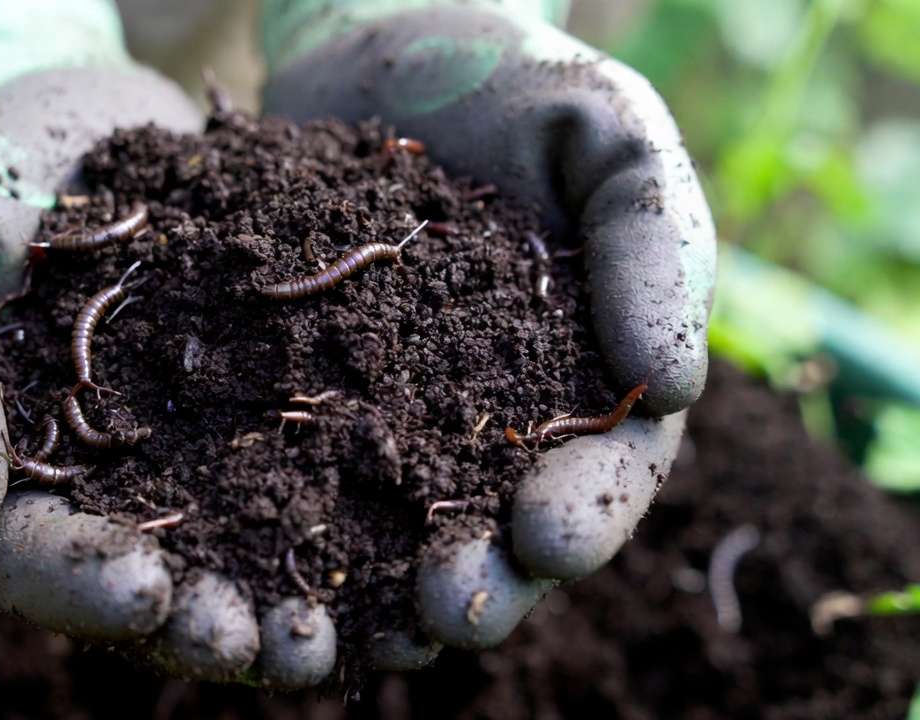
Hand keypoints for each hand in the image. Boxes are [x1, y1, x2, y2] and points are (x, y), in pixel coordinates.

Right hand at [0, 0, 334, 686]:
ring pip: (225, 546)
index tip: (148, 592)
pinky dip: (339, 507)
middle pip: (137, 582)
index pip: (21, 557)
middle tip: (274, 648)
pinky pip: (291, 461)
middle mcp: (90, 480)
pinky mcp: (244, 399)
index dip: (79, 585)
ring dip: (282, 597)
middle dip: (201, 623)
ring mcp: (173, 445)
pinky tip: (400, 541)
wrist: (60, 106)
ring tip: (348, 633)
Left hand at [262, 0, 714, 667]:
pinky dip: (278, 524)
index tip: (548, 536)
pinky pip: (289, 472)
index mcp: (584, 375)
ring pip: (391, 528)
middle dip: (481, 574)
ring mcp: (388, 415)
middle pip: (496, 524)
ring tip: (356, 620)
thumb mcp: (605, 132)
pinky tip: (252, 560)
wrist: (370, 40)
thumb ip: (655, 242)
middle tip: (449, 605)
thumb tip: (679, 383)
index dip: (585, 512)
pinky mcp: (297, 396)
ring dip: (377, 587)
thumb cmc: (511, 81)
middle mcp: (489, 419)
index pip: (606, 468)